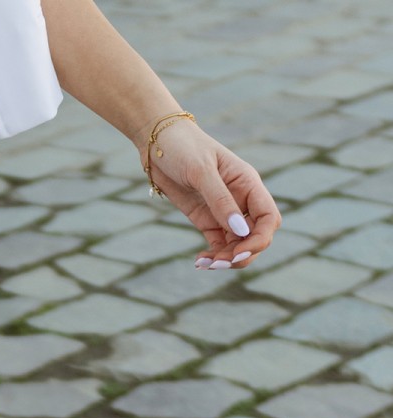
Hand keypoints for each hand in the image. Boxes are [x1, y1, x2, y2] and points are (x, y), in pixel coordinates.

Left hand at [131, 115, 281, 269]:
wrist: (158, 143)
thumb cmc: (184, 148)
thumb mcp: (202, 171)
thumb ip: (220, 201)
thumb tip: (240, 232)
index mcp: (248, 184)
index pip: (269, 218)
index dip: (260, 239)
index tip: (239, 252)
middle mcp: (241, 200)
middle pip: (256, 237)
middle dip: (243, 254)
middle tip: (218, 263)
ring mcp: (224, 212)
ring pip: (237, 245)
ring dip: (226, 260)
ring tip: (205, 264)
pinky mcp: (207, 220)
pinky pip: (218, 246)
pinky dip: (213, 257)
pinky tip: (199, 262)